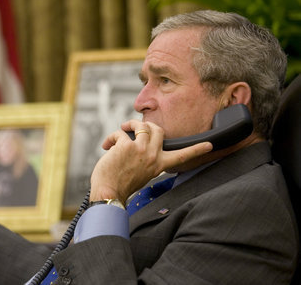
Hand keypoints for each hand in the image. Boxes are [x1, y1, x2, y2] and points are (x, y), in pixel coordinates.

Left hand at [89, 120, 212, 201]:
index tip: (210, 145)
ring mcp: (141, 149)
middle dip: (146, 125)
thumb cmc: (121, 183)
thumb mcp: (142, 173)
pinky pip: (121, 132)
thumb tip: (139, 140)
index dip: (197, 150)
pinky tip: (106, 146)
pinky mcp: (127, 145)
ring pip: (142, 125)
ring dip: (130, 124)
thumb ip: (146, 158)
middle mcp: (153, 156)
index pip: (182, 156)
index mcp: (159, 165)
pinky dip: (111, 138)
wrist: (109, 192)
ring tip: (122, 129)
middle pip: (158, 130)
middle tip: (133, 127)